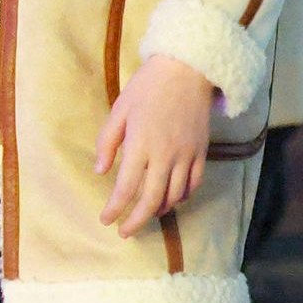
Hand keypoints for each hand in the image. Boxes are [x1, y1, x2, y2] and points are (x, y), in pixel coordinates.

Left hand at [91, 53, 215, 234]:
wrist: (187, 70)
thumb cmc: (147, 87)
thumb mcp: (119, 110)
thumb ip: (107, 142)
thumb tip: (100, 171)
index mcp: (141, 145)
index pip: (126, 188)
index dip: (115, 209)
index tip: (105, 220)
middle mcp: (165, 155)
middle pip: (151, 200)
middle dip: (136, 221)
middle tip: (125, 232)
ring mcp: (186, 155)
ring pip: (174, 195)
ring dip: (158, 211)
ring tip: (145, 215)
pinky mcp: (202, 152)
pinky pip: (194, 184)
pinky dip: (182, 197)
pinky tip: (171, 200)